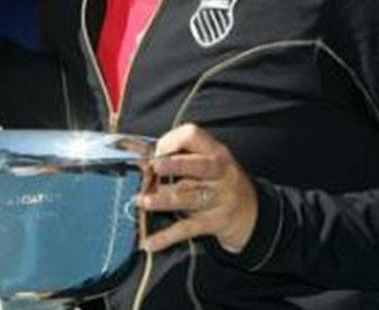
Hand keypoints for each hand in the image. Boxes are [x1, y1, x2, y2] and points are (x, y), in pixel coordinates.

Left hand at [136, 123, 257, 253]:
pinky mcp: (212, 222)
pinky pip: (187, 228)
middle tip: (152, 168)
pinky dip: (166, 236)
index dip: (171, 141)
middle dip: (174, 165)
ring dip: (164, 200)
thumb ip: (170, 154)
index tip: (154, 151)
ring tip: (142, 201)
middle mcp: (219, 173)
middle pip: (197, 166)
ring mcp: (218, 198)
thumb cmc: (216, 180)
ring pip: (190, 197)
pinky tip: (149, 241)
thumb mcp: (203, 161)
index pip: (193, 136)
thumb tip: (129, 147)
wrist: (250, 214)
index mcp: (215, 152)